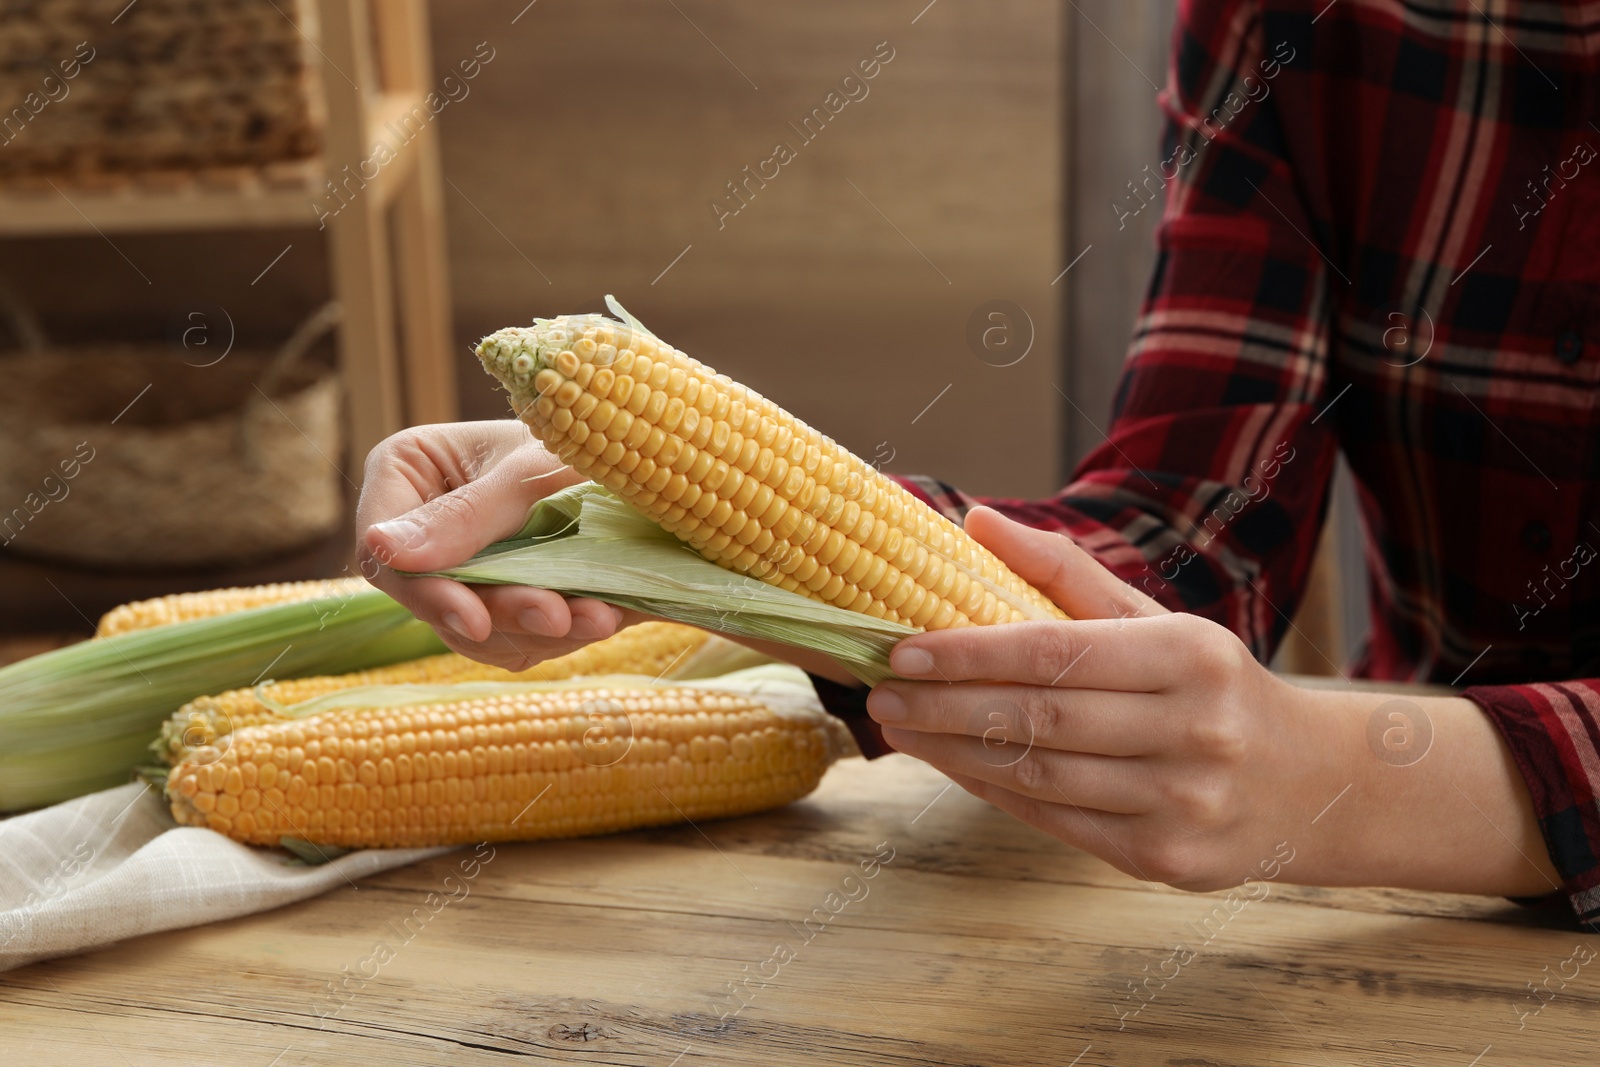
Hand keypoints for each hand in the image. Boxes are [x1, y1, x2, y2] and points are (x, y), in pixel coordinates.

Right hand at [354, 420, 626, 669]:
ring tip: (598, 617)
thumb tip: (380, 549)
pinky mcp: (502, 599)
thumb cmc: (582, 432)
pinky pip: (514, 640)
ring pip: (476, 630)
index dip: (425, 590)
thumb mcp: (528, 471)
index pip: (384, 548)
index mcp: (406, 472)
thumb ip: (465, 514)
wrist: (640, 451)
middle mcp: (422, 528)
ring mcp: (462, 569)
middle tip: (557, 616)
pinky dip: (557, 636)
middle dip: (503, 612)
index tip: (472, 618)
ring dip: (537, 631)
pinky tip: (601, 616)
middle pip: (435, 597)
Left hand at [866, 508, 1558, 896]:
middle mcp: (1194, 732)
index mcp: (1190, 656)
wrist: (1309, 785)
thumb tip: (975, 520)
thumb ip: (1062, 570)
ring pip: (1039, 776)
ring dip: (954, 752)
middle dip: (945, 705)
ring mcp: (1183, 805)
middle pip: (1038, 719)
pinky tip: (951, 764)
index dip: (969, 653)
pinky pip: (1055, 822)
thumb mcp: (1154, 619)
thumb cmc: (1209, 686)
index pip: (1055, 652)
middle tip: (881, 690)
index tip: (901, 648)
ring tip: (901, 726)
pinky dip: (993, 791)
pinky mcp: (1167, 862)